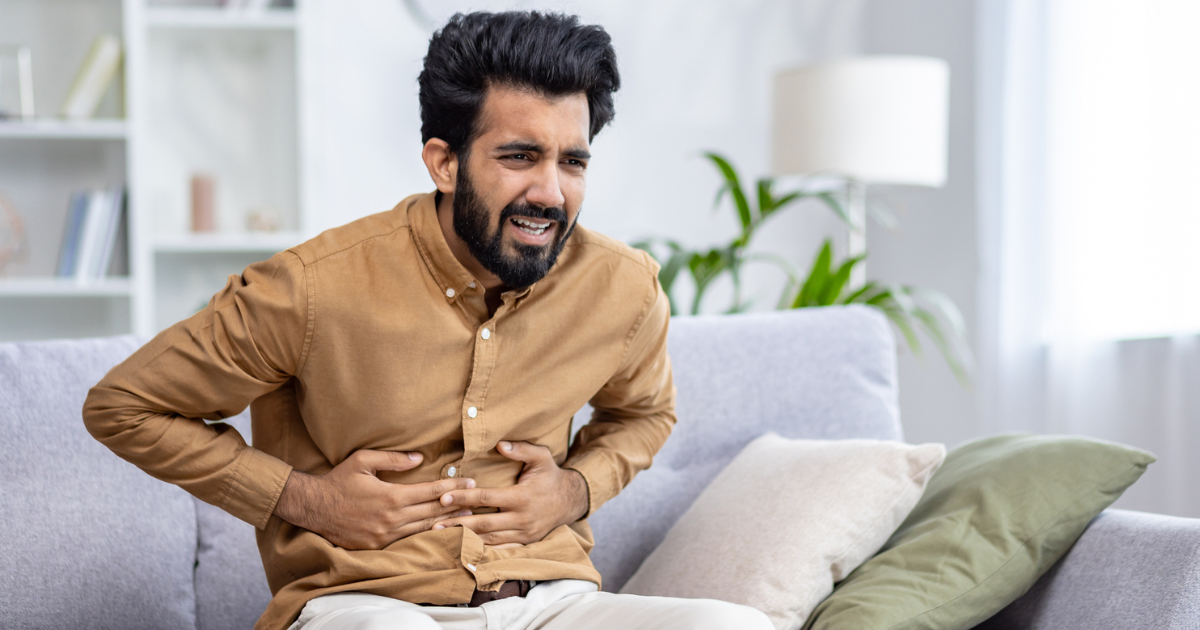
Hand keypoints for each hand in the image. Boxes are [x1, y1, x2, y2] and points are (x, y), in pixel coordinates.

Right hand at [273, 449, 475, 549]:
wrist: (313, 508)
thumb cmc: (339, 481)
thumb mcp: (363, 461)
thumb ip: (392, 459)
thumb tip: (419, 457)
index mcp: (391, 496)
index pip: (430, 492)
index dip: (453, 487)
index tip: (471, 482)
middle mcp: (391, 518)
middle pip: (432, 511)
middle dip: (457, 505)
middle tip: (477, 500)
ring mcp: (385, 535)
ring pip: (423, 528)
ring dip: (447, 522)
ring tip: (467, 517)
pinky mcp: (378, 546)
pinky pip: (408, 540)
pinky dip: (426, 534)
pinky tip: (439, 530)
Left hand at [432, 441, 588, 546]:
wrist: (571, 500)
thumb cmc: (551, 475)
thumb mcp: (542, 457)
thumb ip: (521, 449)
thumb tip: (499, 444)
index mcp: (522, 497)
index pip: (486, 497)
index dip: (464, 497)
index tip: (443, 497)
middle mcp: (522, 518)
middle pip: (483, 523)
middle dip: (457, 523)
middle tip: (433, 524)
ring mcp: (523, 534)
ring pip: (488, 540)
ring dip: (464, 539)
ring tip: (441, 537)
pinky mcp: (524, 543)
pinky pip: (499, 549)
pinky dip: (480, 550)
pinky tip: (463, 548)